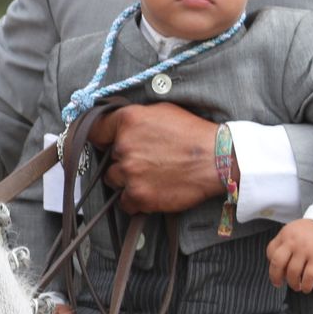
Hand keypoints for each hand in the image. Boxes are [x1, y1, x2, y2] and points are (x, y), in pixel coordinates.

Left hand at [87, 103, 221, 213]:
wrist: (218, 160)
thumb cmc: (193, 134)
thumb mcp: (161, 112)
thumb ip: (134, 118)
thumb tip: (116, 126)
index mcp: (128, 120)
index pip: (94, 130)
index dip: (101, 138)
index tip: (105, 143)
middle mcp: (124, 146)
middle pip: (108, 158)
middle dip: (122, 160)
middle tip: (145, 160)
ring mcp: (130, 173)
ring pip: (113, 180)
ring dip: (127, 180)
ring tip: (150, 175)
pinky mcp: (139, 196)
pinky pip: (124, 202)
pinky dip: (135, 199)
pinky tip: (152, 190)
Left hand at [266, 219, 312, 291]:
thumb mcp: (294, 230)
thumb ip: (285, 243)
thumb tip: (279, 265)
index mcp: (285, 234)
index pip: (270, 252)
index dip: (271, 264)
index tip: (276, 271)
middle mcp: (293, 242)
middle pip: (277, 263)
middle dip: (275, 277)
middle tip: (278, 283)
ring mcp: (306, 250)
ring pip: (293, 272)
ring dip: (293, 283)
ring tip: (296, 286)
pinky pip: (309, 276)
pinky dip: (306, 285)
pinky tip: (306, 288)